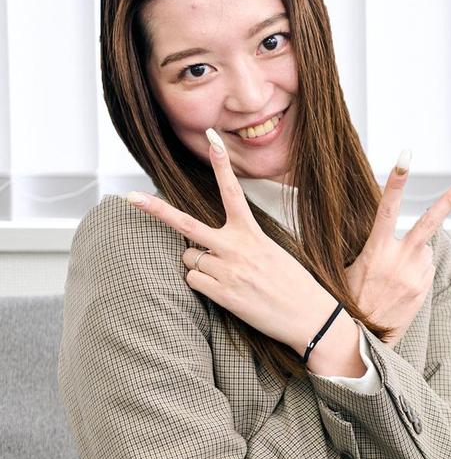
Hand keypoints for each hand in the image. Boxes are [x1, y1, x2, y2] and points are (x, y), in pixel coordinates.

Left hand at [126, 128, 342, 355]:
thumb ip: (242, 243)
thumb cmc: (295, 285)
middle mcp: (236, 248)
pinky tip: (227, 291)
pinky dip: (203, 286)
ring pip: (189, 258)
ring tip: (228, 276)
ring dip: (200, 266)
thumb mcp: (274, 253)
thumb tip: (205, 248)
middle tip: (130, 197)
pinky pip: (193, 281)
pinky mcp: (221, 294)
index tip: (212, 139)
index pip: (233, 193)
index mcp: (253, 234)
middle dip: (156, 210)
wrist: (311, 318)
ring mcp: (226, 271)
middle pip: (185, 224)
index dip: (221, 165)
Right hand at [346, 151, 450, 339]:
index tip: (406, 158)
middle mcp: (401, 260)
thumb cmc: (348, 298)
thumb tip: (405, 240)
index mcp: (376, 250)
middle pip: (430, 222)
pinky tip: (399, 287)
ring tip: (391, 277)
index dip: (397, 182)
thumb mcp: (351, 266)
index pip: (387, 208)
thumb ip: (378, 248)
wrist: (359, 337)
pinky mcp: (424, 289)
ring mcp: (416, 275)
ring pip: (424, 251)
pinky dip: (416, 271)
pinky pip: (425, 269)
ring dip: (413, 256)